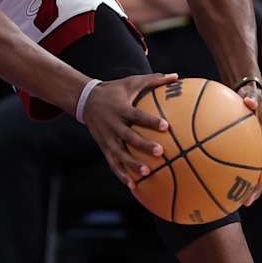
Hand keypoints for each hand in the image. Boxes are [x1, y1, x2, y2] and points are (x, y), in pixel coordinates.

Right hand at [81, 73, 178, 188]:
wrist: (85, 100)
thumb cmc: (114, 90)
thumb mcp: (131, 82)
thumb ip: (154, 80)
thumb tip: (176, 76)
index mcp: (121, 108)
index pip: (137, 115)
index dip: (150, 121)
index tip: (165, 126)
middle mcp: (113, 124)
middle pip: (128, 137)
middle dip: (143, 145)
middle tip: (160, 152)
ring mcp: (107, 138)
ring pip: (119, 154)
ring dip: (131, 164)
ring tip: (146, 173)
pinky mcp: (103, 147)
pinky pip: (112, 163)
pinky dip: (121, 175)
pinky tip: (133, 186)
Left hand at [236, 84, 261, 206]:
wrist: (247, 96)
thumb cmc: (249, 96)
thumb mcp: (251, 96)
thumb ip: (251, 99)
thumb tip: (249, 102)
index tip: (261, 180)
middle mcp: (260, 147)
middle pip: (260, 173)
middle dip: (255, 188)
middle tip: (247, 202)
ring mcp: (251, 151)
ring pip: (248, 173)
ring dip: (243, 188)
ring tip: (232, 203)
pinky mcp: (241, 151)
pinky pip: (235, 166)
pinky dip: (227, 176)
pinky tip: (214, 184)